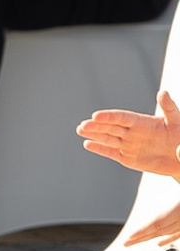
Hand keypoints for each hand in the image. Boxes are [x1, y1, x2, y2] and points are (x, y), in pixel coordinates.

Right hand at [86, 98, 179, 235]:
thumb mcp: (177, 120)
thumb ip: (169, 107)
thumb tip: (163, 92)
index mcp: (142, 121)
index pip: (122, 118)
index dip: (109, 117)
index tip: (96, 116)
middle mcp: (132, 132)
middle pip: (111, 128)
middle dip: (96, 126)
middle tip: (82, 126)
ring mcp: (129, 145)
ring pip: (108, 139)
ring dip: (94, 135)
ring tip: (80, 130)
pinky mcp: (129, 158)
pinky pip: (112, 153)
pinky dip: (100, 149)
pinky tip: (87, 144)